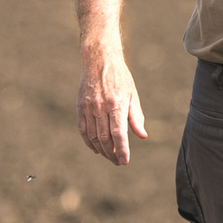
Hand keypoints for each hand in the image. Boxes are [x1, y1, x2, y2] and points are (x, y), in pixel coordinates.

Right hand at [77, 46, 148, 165]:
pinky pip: (83, 130)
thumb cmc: (120, 78)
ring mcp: (88, 108)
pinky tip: (96, 149)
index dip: (122, 149)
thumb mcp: (132, 95)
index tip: (124, 161)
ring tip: (110, 157)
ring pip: (93, 137)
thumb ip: (136, 117)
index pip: (119, 133)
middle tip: (119, 162)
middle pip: (105, 138)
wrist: (99, 61)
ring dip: (101, 150)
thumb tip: (142, 136)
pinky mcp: (80, 107)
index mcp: (116, 104)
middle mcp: (100, 108)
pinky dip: (89, 142)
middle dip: (112, 153)